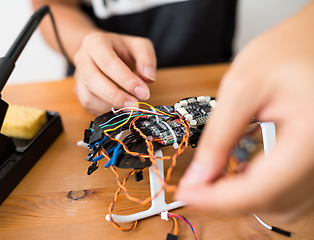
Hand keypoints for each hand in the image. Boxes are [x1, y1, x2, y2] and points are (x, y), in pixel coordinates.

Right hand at [73, 31, 155, 114]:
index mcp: (96, 42)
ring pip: (88, 96)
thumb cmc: (121, 49)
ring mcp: (78, 76)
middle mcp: (82, 58)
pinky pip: (88, 105)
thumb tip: (149, 78)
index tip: (143, 92)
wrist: (101, 51)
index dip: (126, 80)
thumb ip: (146, 58)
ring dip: (110, 105)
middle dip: (116, 96)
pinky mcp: (78, 90)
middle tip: (135, 105)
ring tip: (128, 105)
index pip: (108, 62)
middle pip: (92, 80)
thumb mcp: (139, 45)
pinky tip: (118, 106)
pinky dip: (104, 109)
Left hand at [176, 2, 313, 220]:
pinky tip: (241, 172)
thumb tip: (198, 176)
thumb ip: (219, 136)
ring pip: (280, 205)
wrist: (313, 41)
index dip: (216, 199)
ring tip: (214, 177)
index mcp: (310, 138)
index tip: (186, 193)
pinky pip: (289, 192)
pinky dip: (261, 189)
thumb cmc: (287, 51)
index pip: (259, 190)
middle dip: (226, 199)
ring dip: (243, 198)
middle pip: (270, 203)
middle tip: (194, 184)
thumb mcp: (242, 88)